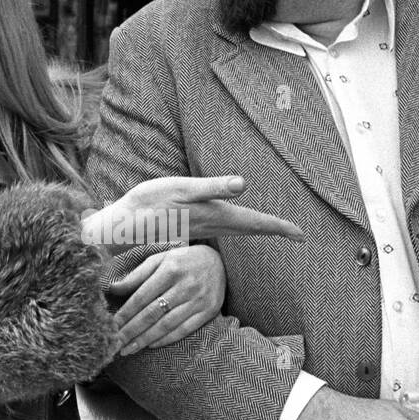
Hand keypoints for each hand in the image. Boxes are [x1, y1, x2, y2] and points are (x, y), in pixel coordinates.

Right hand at [82, 176, 302, 252]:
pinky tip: (230, 226)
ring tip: (272, 228)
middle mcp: (210, 225)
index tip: (301, 235)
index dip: (278, 228)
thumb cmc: (146, 207)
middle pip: (249, 228)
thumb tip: (243, 184)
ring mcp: (199, 229)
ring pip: (235, 230)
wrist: (117, 230)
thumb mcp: (180, 190)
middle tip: (296, 234)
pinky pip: (218, 229)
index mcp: (215, 216)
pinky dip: (232, 228)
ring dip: (254, 229)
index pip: (254, 224)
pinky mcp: (187, 228)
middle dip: (272, 229)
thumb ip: (212, 187)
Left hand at [109, 245, 224, 354]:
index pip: (141, 296)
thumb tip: (113, 288)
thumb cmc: (184, 260)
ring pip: (166, 325)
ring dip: (145, 339)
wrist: (220, 262)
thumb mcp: (160, 259)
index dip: (125, 313)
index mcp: (170, 270)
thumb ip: (137, 274)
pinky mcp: (209, 311)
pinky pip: (184, 329)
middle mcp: (184, 286)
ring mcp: (198, 300)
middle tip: (115, 343)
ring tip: (129, 349)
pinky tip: (151, 345)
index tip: (111, 326)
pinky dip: (167, 339)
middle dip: (131, 331)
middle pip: (152, 313)